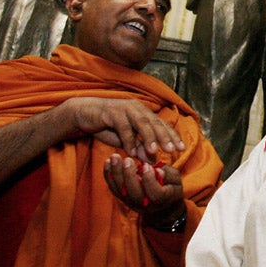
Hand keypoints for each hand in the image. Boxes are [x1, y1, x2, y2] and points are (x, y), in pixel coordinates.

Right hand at [59, 96, 186, 160]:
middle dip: (165, 137)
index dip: (172, 136)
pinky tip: (131, 152)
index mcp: (143, 112)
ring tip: (155, 151)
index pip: (161, 124)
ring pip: (142, 123)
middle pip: (155, 122)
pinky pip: (123, 127)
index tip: (182, 148)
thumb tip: (150, 158)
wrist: (83, 114)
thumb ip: (137, 147)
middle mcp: (137, 108)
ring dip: (149, 137)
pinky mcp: (112, 112)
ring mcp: (125, 108)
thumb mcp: (124, 139)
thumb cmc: (106, 126)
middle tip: (173, 150)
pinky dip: (128, 139)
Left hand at [104, 152, 185, 225]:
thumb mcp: (175, 180)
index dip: (150, 180)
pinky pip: (114, 189)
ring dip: (116, 174)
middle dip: (129, 176)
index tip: (147, 166)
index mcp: (162, 199)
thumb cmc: (170, 188)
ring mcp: (132, 203)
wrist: (161, 206)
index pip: (155, 193)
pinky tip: (108, 163)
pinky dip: (109, 176)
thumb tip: (157, 171)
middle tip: (127, 160)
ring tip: (114, 158)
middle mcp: (145, 204)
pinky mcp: (123, 199)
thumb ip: (168, 174)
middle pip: (134, 193)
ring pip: (121, 191)